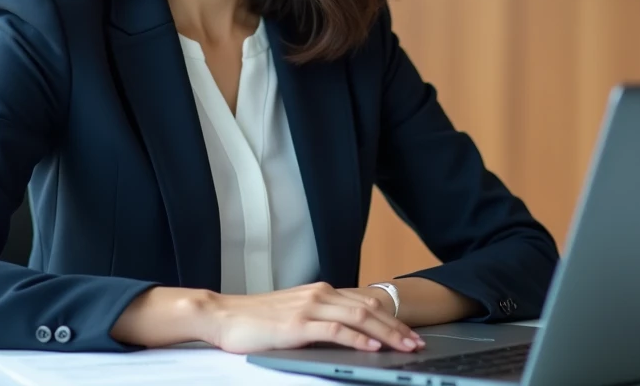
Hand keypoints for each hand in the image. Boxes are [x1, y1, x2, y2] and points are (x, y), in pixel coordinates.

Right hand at [201, 282, 425, 354]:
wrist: (222, 315)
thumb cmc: (255, 319)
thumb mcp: (293, 314)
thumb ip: (319, 317)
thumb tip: (346, 332)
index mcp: (320, 291)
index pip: (364, 301)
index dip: (390, 317)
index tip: (408, 333)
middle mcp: (319, 294)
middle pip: (369, 308)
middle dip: (397, 327)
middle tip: (417, 343)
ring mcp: (309, 307)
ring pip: (359, 316)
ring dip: (386, 333)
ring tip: (404, 346)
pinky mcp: (298, 324)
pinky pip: (336, 330)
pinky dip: (358, 338)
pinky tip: (371, 348)